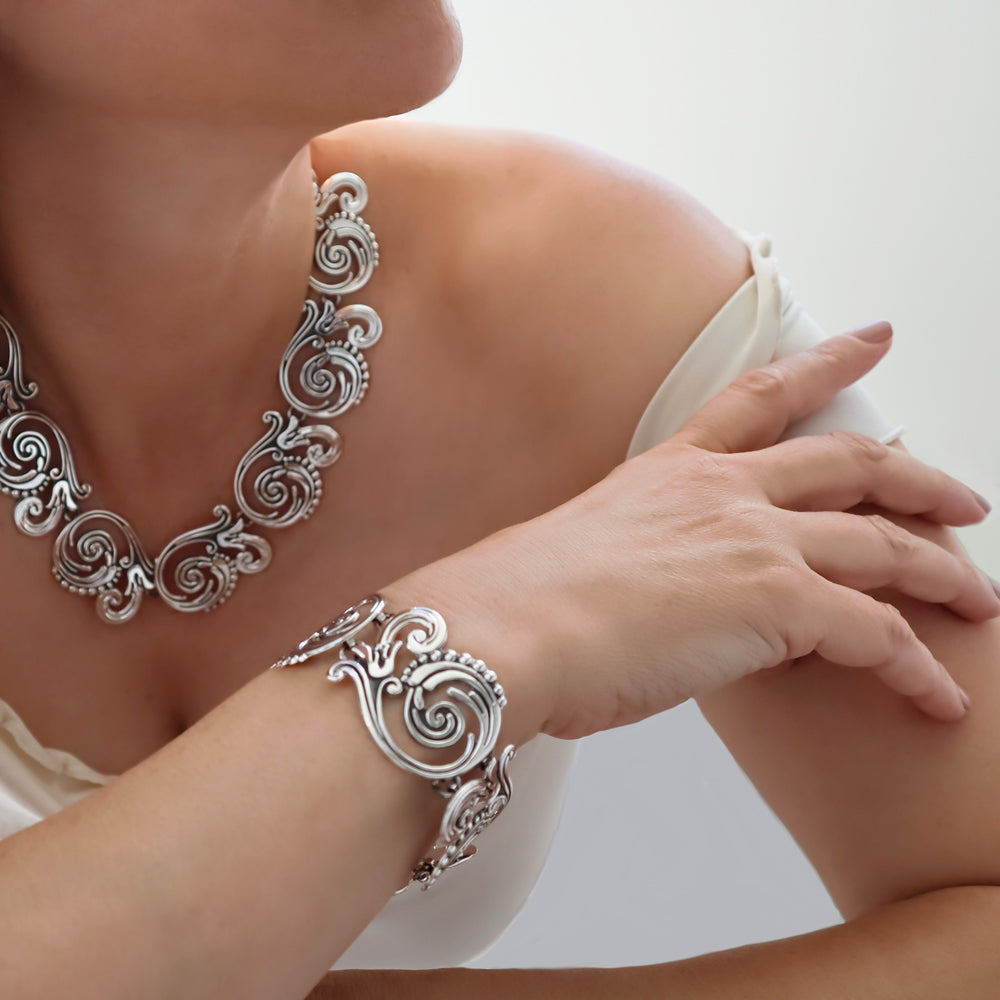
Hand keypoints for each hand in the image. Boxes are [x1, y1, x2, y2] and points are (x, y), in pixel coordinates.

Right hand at [388, 323, 997, 741]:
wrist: (500, 630)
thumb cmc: (518, 604)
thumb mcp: (584, 564)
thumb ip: (640, 569)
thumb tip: (656, 604)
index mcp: (671, 472)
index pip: (760, 398)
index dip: (824, 364)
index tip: (869, 336)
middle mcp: (721, 491)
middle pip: (847, 461)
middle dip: (915, 477)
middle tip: (957, 493)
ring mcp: (753, 537)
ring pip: (882, 541)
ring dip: (940, 569)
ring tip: (976, 592)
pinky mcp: (777, 597)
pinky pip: (878, 633)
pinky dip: (916, 668)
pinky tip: (937, 695)